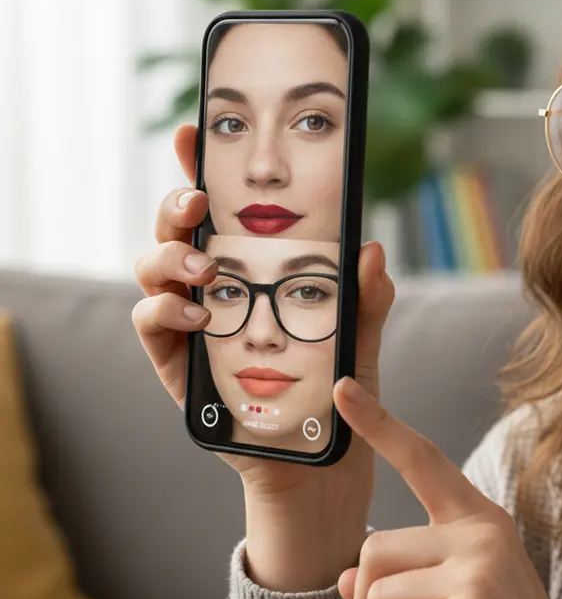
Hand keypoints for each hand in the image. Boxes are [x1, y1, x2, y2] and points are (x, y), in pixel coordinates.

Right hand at [132, 125, 395, 590]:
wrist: (321, 466)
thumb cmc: (336, 393)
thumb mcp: (360, 339)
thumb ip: (366, 298)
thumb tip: (373, 250)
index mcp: (256, 273)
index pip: (224, 213)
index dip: (203, 169)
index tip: (197, 131)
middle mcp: (216, 292)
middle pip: (178, 230)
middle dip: (177, 203)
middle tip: (197, 199)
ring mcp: (191, 328)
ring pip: (154, 271)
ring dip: (170, 255)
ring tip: (204, 265)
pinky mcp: (178, 368)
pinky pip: (151, 326)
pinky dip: (163, 311)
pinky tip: (195, 313)